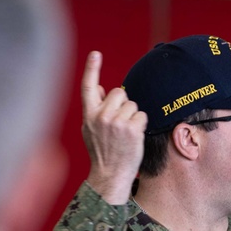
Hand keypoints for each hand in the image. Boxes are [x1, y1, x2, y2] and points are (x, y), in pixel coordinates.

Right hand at [81, 50, 147, 206]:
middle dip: (123, 105)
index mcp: (89, 115)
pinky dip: (141, 125)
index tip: (95, 54)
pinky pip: (142, 115)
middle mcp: (101, 116)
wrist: (109, 176)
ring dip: (132, 116)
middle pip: (119, 93)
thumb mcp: (90, 130)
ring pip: (133, 104)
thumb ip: (94, 108)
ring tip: (125, 134)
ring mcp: (116, 122)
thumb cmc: (101, 153)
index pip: (88, 87)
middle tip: (119, 124)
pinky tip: (133, 137)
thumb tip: (98, 87)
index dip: (91, 69)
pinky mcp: (132, 129)